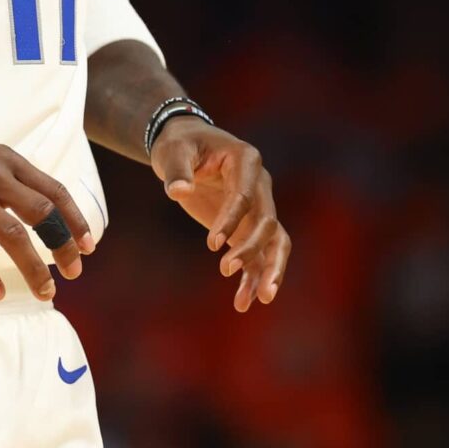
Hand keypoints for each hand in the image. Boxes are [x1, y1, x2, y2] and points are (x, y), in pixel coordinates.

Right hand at [0, 124, 94, 302]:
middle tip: (73, 273)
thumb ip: (8, 183)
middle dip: (63, 245)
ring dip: (34, 267)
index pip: (54, 190)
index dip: (75, 220)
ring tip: (46, 292)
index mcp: (7, 161)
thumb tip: (39, 216)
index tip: (88, 247)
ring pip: (13, 234)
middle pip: (43, 213)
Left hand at [150, 118, 288, 310]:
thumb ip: (177, 170)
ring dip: (268, 270)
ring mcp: (258, 207)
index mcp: (246, 161)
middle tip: (227, 270)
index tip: (212, 244)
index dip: (231, 220)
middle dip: (253, 250)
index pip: (245, 196)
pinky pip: (259, 255)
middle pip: (268, 222)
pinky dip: (252, 277)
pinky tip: (242, 302)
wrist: (186, 146)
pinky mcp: (248, 226)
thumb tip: (178, 190)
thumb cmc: (180, 144)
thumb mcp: (173, 151)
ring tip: (258, 299)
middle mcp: (260, 185)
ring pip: (274, 242)